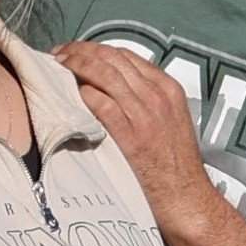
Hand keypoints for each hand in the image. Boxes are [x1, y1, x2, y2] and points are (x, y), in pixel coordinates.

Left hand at [59, 38, 218, 223]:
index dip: (97, 49)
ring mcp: (146, 114)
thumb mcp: (170, 121)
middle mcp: (158, 95)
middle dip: (82, 51)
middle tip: (60, 53)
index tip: (77, 51)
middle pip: (113, 59)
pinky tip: (72, 92)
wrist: (187, 197)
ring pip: (105, 75)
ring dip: (77, 65)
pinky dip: (85, 94)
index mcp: (169, 89)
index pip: (127, 56)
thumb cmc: (176, 164)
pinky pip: (103, 104)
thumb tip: (112, 87)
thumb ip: (147, 100)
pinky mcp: (132, 135)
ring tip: (58, 65)